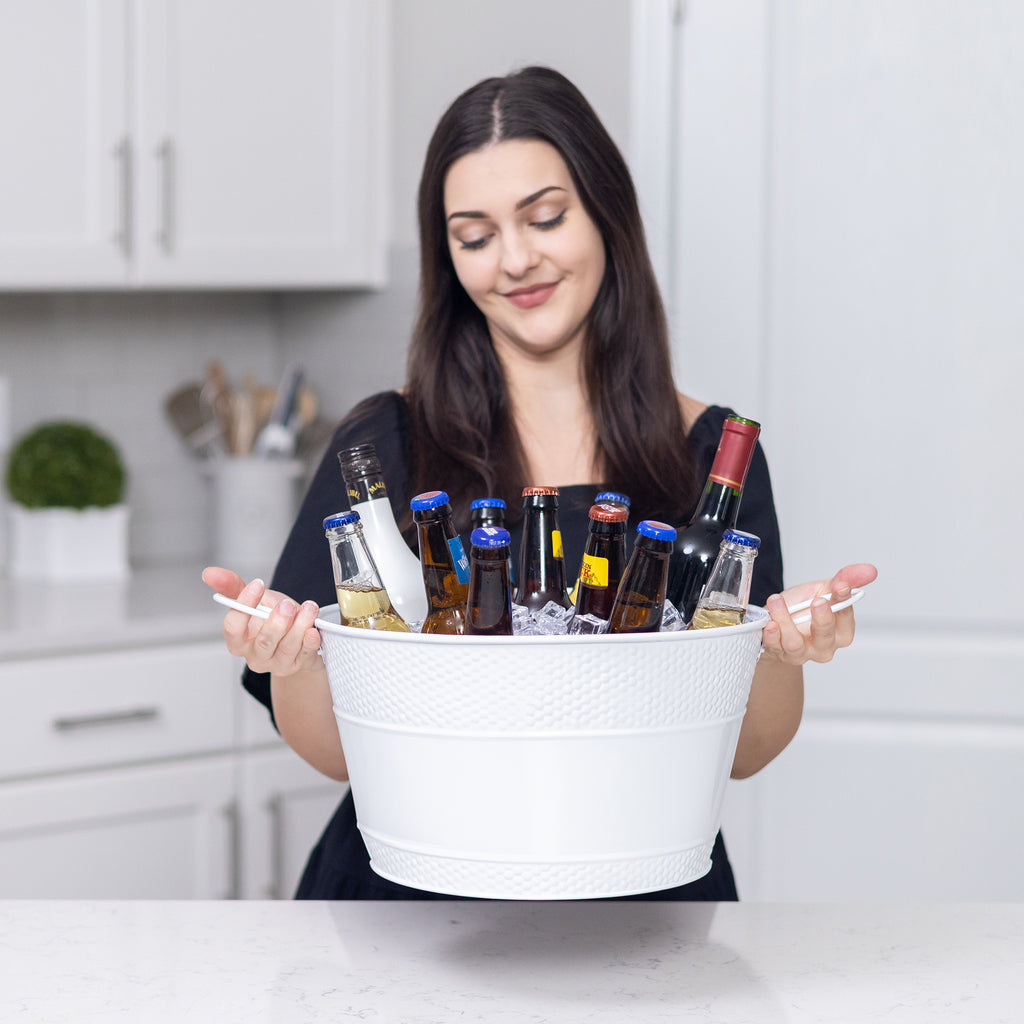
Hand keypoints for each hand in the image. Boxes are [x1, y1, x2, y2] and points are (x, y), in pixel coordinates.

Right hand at [201, 566, 321, 676]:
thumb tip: (209, 572)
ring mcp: (277, 663)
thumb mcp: (255, 600)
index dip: (244, 605)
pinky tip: (313, 631)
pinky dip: (310, 642)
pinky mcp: (299, 665)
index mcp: (238, 640)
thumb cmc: (273, 618)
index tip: (257, 584)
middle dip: (276, 623)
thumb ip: (232, 587)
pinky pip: (305, 655)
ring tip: (309, 607)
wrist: (297, 638)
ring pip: (287, 647)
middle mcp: (255, 655)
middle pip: (263, 641)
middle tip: (286, 605)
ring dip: (299, 626)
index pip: (233, 627)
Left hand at [760, 563, 876, 665]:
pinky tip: (769, 623)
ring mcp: (801, 653)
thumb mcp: (822, 590)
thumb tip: (869, 570)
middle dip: (822, 618)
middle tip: (817, 601)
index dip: (843, 601)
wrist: (775, 621)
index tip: (840, 586)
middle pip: (826, 636)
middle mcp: (823, 646)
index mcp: (840, 631)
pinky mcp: (779, 654)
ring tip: (777, 601)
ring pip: (796, 643)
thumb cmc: (802, 608)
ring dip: (785, 621)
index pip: (845, 618)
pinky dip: (771, 635)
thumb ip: (845, 579)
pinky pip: (775, 647)